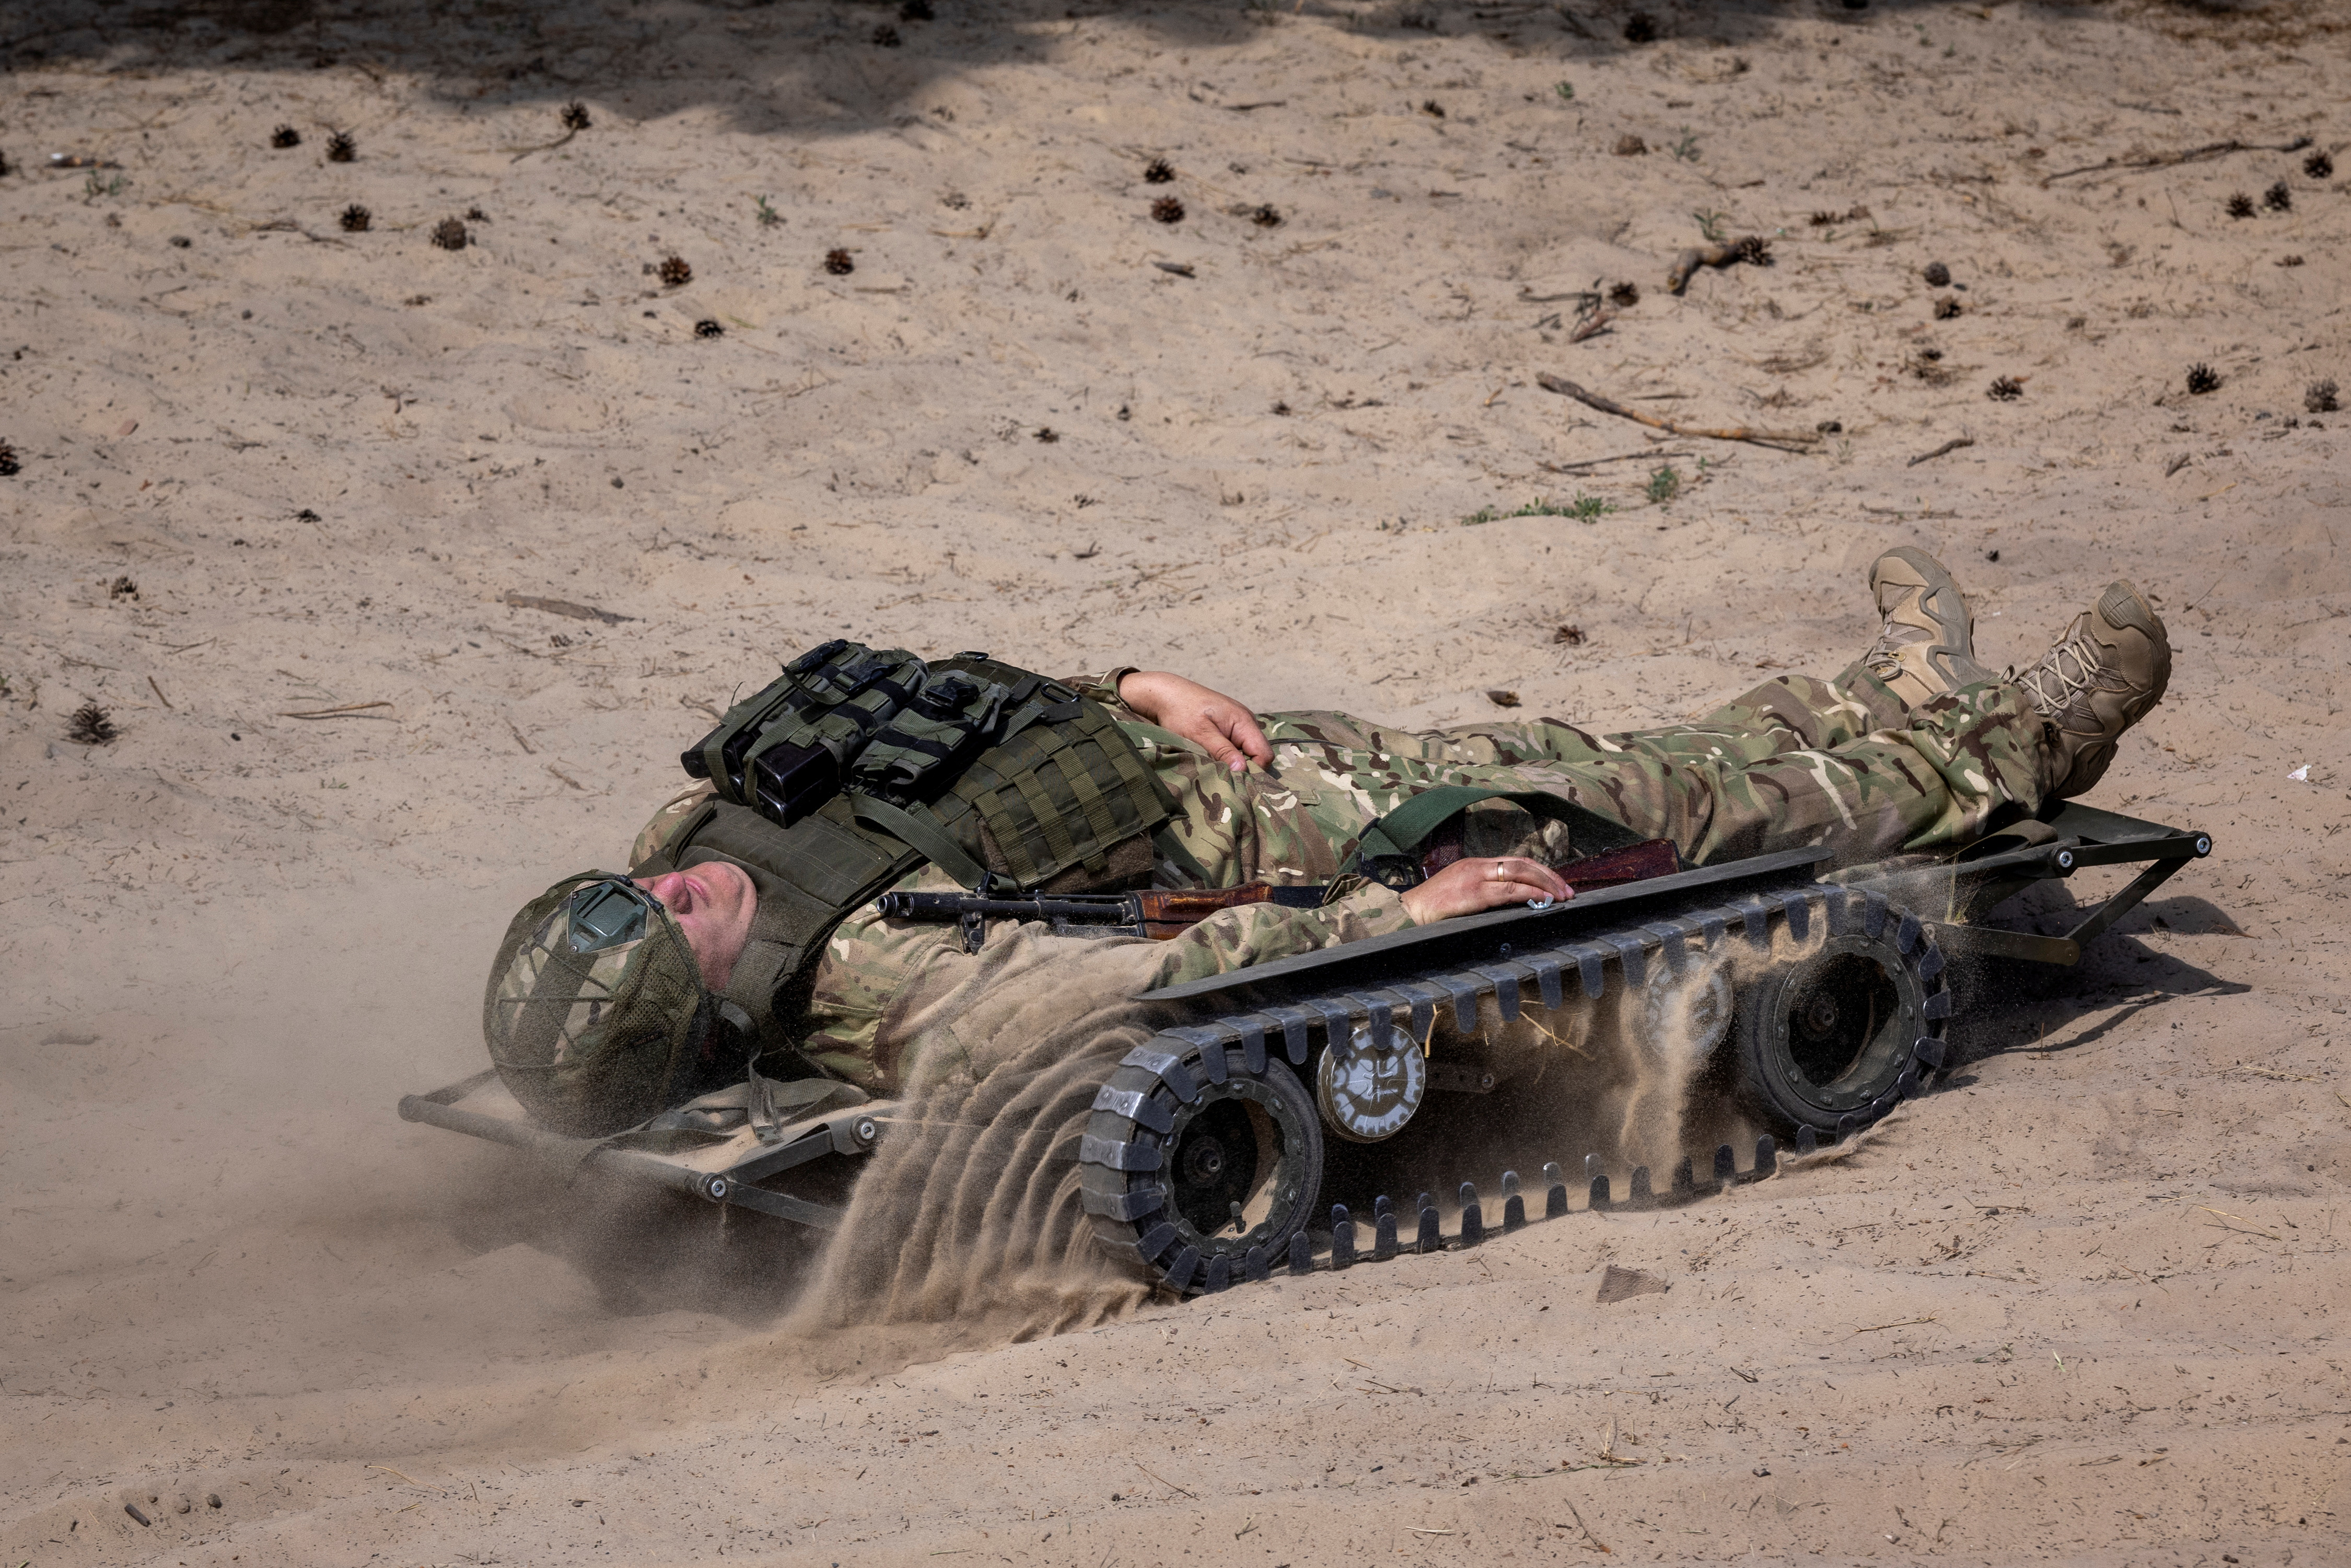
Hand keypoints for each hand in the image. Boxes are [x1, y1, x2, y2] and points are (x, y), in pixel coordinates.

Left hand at [1115, 670, 1272, 773]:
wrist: (1165, 693)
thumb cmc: (1181, 711)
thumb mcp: (1199, 733)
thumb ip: (1222, 750)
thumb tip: (1243, 769)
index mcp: (1243, 720)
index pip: (1264, 753)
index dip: (1254, 770)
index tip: (1234, 781)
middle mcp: (1246, 721)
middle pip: (1258, 753)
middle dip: (1245, 768)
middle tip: (1224, 779)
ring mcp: (1238, 723)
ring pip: (1247, 751)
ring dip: (1234, 763)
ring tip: (1217, 770)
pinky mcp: (1228, 726)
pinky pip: (1237, 746)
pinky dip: (1228, 756)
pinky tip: (1214, 760)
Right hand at [1398, 855, 1572, 924]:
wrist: (1406, 912)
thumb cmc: (1431, 908)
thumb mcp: (1459, 894)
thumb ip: (1482, 894)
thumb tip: (1510, 904)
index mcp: (1475, 865)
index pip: (1516, 862)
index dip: (1540, 872)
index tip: (1557, 885)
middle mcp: (1477, 866)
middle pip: (1522, 863)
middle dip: (1549, 876)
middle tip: (1568, 891)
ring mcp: (1475, 878)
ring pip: (1519, 873)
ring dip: (1545, 884)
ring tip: (1561, 897)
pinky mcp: (1472, 893)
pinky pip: (1508, 890)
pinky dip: (1530, 893)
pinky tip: (1543, 900)